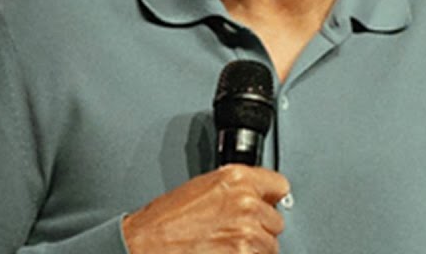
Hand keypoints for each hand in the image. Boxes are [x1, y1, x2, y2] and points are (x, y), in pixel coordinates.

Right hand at [121, 165, 289, 253]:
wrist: (145, 245)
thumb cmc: (164, 220)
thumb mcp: (201, 188)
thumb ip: (234, 189)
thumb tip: (255, 197)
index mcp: (236, 179)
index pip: (279, 185)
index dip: (269, 198)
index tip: (265, 204)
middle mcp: (246, 203)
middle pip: (275, 221)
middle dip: (259, 228)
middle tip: (230, 231)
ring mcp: (248, 233)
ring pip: (269, 246)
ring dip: (252, 250)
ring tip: (223, 245)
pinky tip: (222, 253)